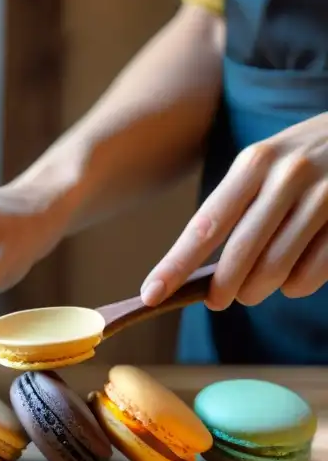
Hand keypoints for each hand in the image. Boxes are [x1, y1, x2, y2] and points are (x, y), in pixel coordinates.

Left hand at [142, 113, 327, 309]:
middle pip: (241, 252)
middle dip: (222, 288)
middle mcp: (288, 176)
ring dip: (257, 291)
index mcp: (254, 163)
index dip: (176, 265)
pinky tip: (291, 279)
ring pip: (277, 268)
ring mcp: (326, 197)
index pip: (205, 225)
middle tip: (216, 301)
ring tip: (253, 290)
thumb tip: (197, 269)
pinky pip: (313, 274)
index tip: (151, 294)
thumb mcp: (264, 165)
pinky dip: (295, 287)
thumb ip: (236, 207)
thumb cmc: (302, 160)